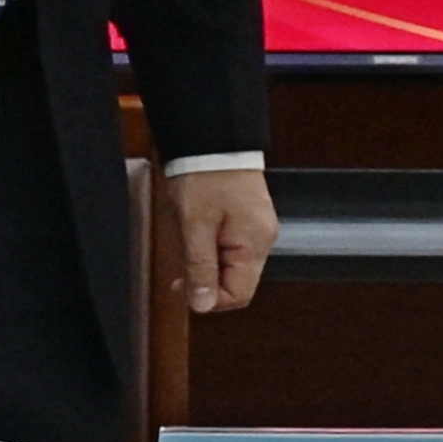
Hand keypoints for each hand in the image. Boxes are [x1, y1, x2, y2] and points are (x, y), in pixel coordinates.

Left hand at [168, 168, 277, 314]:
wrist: (212, 137)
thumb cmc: (205, 174)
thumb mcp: (194, 225)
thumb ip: (200, 267)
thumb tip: (203, 304)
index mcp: (254, 243)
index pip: (239, 294)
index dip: (209, 298)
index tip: (182, 287)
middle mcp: (262, 239)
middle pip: (237, 282)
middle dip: (206, 280)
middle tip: (180, 268)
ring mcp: (257, 229)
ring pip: (232, 266)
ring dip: (207, 264)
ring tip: (188, 243)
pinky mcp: (248, 220)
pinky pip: (232, 248)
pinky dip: (212, 249)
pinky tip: (197, 235)